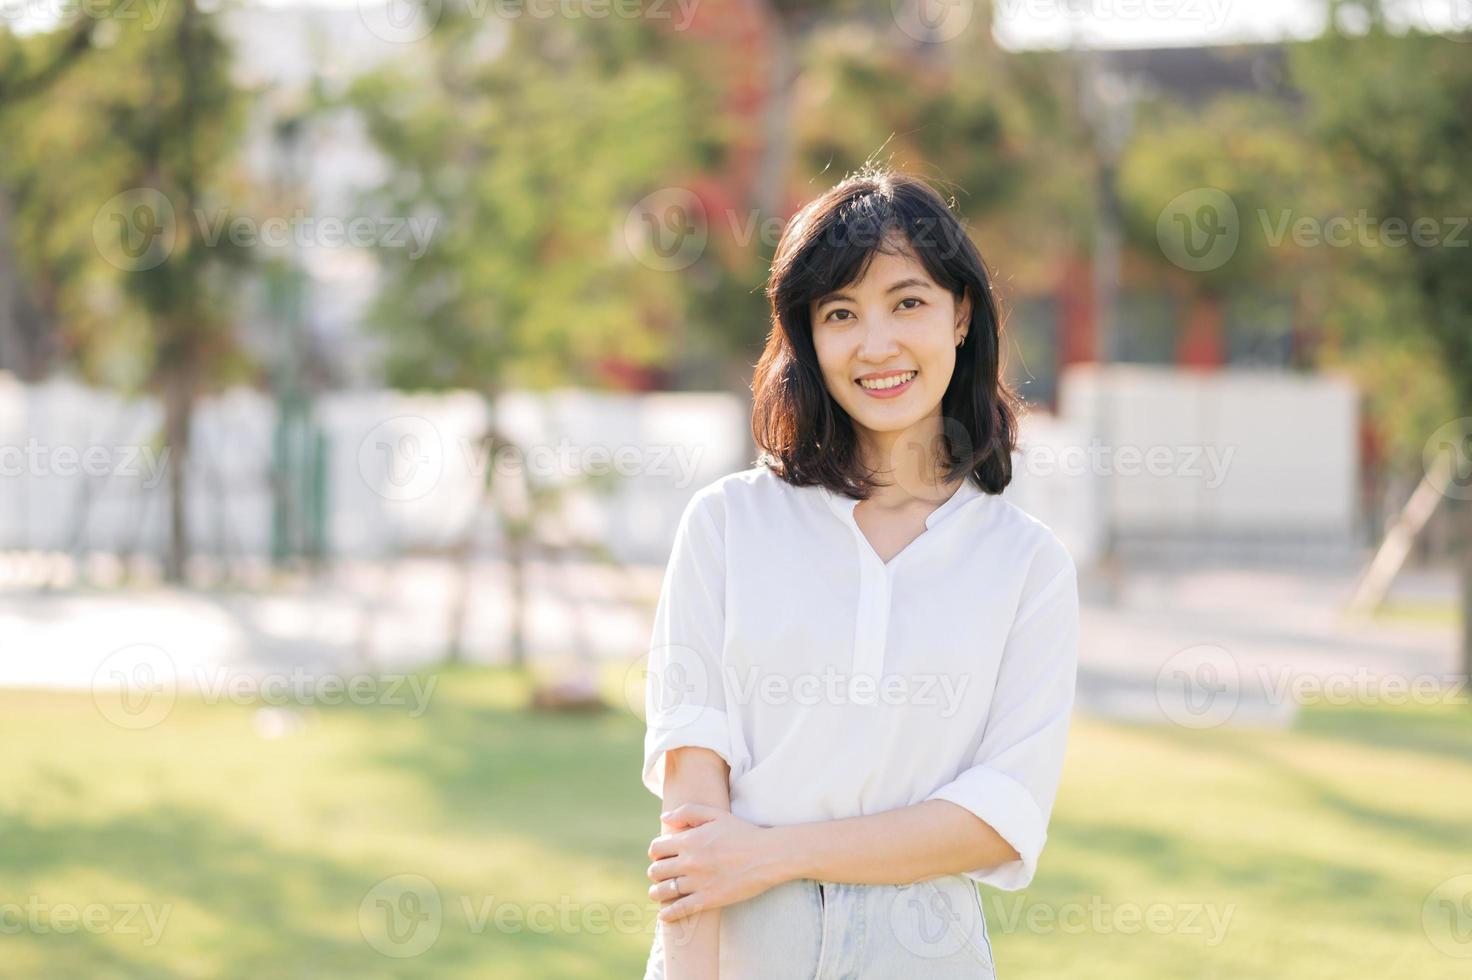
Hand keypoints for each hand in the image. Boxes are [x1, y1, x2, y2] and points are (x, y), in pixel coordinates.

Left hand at [647, 803, 785, 922]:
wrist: (767, 855)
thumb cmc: (742, 833)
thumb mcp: (716, 815)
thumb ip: (688, 812)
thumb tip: (664, 817)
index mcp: (689, 840)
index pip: (656, 848)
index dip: (655, 852)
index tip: (660, 856)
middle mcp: (690, 861)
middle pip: (656, 870)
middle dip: (655, 872)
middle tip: (660, 874)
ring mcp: (698, 882)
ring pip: (664, 891)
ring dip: (657, 892)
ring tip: (658, 893)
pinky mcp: (708, 899)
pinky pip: (680, 910)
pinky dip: (668, 913)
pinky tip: (664, 914)